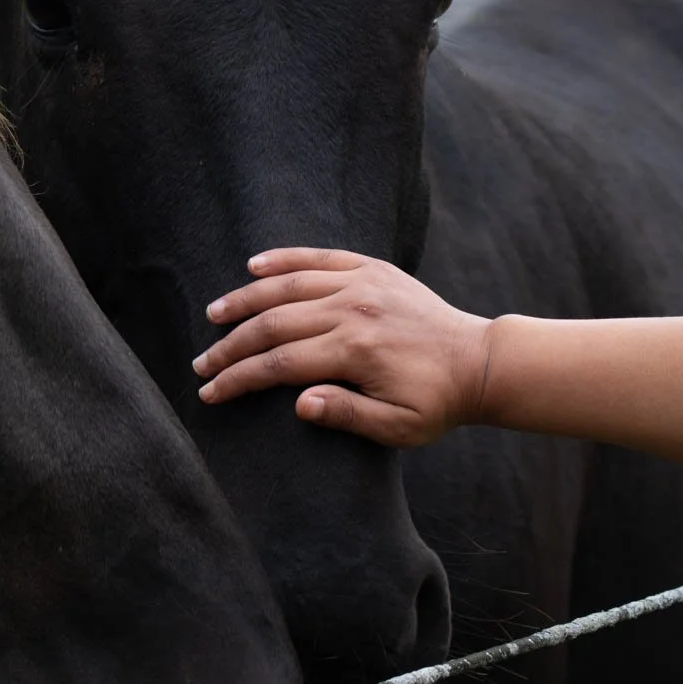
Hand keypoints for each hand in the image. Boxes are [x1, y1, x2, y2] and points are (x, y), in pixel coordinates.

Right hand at [191, 248, 491, 447]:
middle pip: (273, 323)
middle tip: (202, 363)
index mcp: (355, 350)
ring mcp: (362, 284)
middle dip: (231, 345)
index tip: (210, 392)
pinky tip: (255, 266)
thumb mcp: (397, 427)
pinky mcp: (373, 269)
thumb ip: (347, 414)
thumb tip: (299, 404)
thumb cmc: (436, 403)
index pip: (278, 363)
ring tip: (214, 315)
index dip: (238, 378)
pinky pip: (321, 257)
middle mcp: (353, 310)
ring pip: (288, 286)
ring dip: (246, 300)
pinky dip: (285, 259)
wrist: (480, 363)